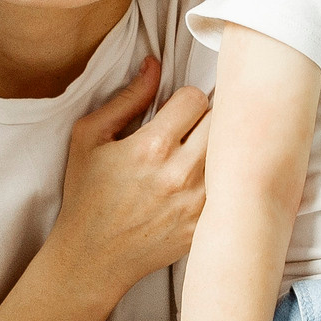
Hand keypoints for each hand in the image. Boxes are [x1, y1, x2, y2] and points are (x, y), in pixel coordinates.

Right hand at [47, 56, 210, 292]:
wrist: (92, 257)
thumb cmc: (87, 194)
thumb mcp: (89, 137)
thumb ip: (127, 98)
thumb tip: (154, 64)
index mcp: (151, 147)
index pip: (196, 98)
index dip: (185, 100)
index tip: (174, 112)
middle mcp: (180, 174)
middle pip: (222, 122)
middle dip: (208, 120)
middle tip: (192, 131)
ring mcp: (197, 203)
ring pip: (232, 155)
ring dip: (220, 149)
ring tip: (199, 155)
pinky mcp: (205, 225)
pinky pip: (232, 189)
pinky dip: (224, 181)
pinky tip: (207, 183)